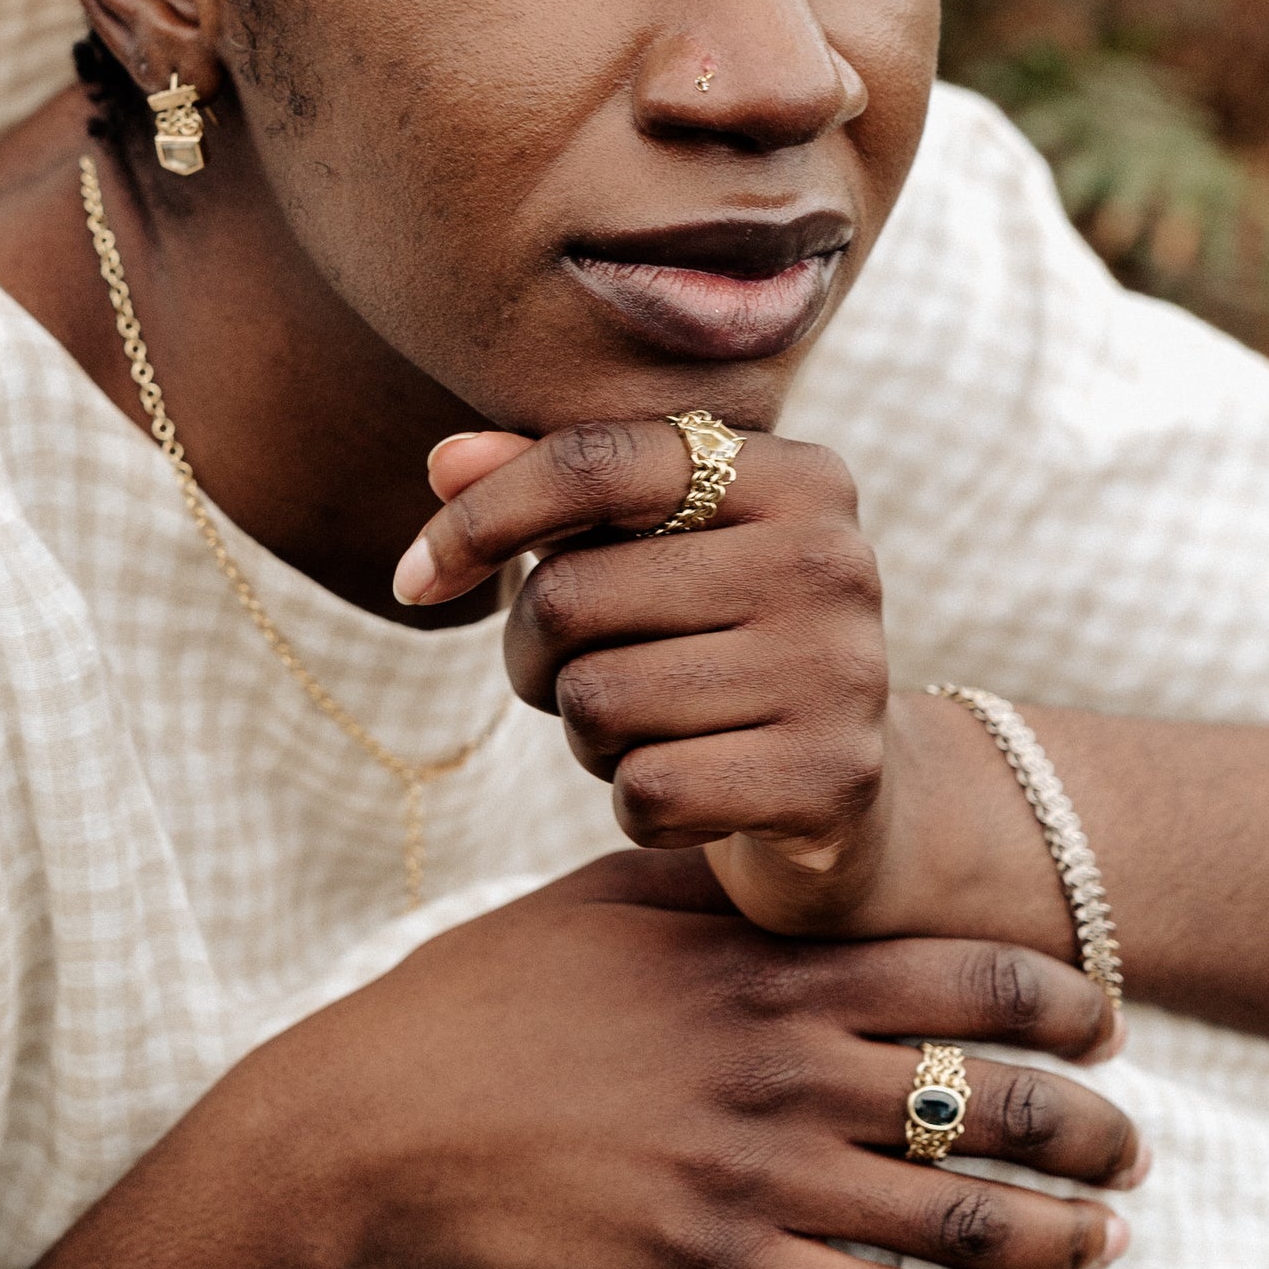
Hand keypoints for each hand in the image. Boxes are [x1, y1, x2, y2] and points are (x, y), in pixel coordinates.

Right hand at [249, 849, 1140, 1268]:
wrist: (378, 1126)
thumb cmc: (485, 996)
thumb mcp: (602, 898)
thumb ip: (714, 879)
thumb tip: (790, 841)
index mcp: (765, 970)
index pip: (970, 977)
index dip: (1066, 1003)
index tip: (1110, 1024)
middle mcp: (783, 1071)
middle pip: (994, 1100)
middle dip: (1092, 1131)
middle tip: (1135, 1149)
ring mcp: (754, 1178)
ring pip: (958, 1218)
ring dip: (1057, 1235)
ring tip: (1106, 1242)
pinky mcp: (714, 1268)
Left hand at [393, 420, 894, 929]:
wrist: (854, 795)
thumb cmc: (717, 646)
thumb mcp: (647, 555)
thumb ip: (551, 493)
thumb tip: (444, 462)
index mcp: (795, 475)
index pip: (592, 463)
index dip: (476, 519)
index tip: (414, 580)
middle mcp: (832, 559)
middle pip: (569, 595)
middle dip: (534, 655)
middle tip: (577, 678)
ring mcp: (841, 670)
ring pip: (595, 701)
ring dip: (588, 735)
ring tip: (651, 730)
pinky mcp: (829, 778)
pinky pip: (644, 794)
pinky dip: (637, 806)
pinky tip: (693, 790)